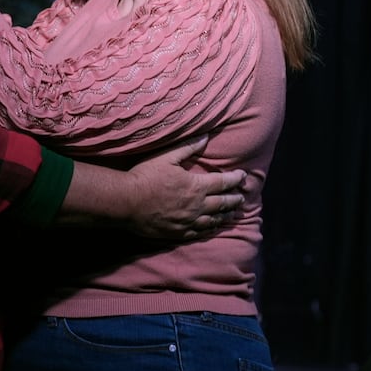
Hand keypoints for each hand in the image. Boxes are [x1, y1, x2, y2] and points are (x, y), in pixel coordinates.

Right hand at [123, 137, 245, 241]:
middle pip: (223, 203)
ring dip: (226, 215)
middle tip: (243, 198)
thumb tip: (205, 137)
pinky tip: (215, 228)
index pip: (223, 182)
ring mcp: (189, 221)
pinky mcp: (180, 232)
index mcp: (196, 186)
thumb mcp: (165, 157)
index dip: (235, 179)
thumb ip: (187, 148)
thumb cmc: (145, 176)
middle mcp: (197, 205)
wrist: (127, 202)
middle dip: (235, 199)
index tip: (243, 176)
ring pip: (215, 219)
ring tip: (234, 214)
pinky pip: (201, 233)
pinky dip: (212, 229)